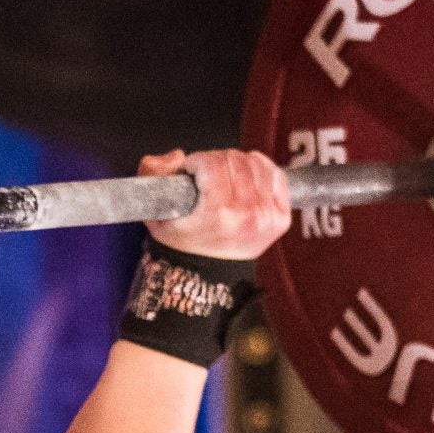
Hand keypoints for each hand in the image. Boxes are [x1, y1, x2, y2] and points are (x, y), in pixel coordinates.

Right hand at [143, 149, 288, 261]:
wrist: (207, 275)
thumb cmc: (182, 242)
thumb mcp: (155, 214)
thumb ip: (152, 176)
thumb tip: (177, 157)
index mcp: (217, 215)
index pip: (213, 164)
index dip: (197, 162)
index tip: (191, 171)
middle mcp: (247, 216)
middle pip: (234, 160)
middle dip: (216, 162)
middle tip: (206, 176)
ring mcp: (268, 217)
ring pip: (254, 163)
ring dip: (236, 164)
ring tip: (224, 180)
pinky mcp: (281, 218)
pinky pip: (275, 174)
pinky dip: (259, 170)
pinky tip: (245, 179)